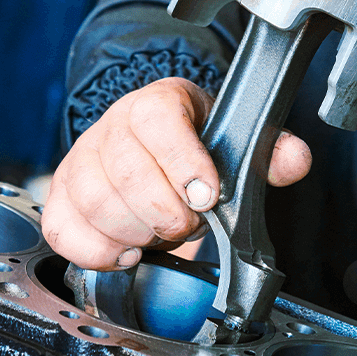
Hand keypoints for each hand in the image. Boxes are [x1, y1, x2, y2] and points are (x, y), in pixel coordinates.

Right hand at [43, 77, 311, 269]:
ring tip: (160, 237)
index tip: (207, 196)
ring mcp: (81, 160)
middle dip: (164, 212)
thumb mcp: (236, 143)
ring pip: (92, 200)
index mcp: (158, 103)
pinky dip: (96, 250)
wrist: (151, 150)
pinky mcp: (61, 196)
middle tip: (188, 225)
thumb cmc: (194, 148)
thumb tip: (295, 158)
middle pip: (124, 169)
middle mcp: (112, 126)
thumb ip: (270, 153)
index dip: (181, 160)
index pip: (156, 119)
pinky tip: (127, 252)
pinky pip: (62, 228)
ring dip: (134, 232)